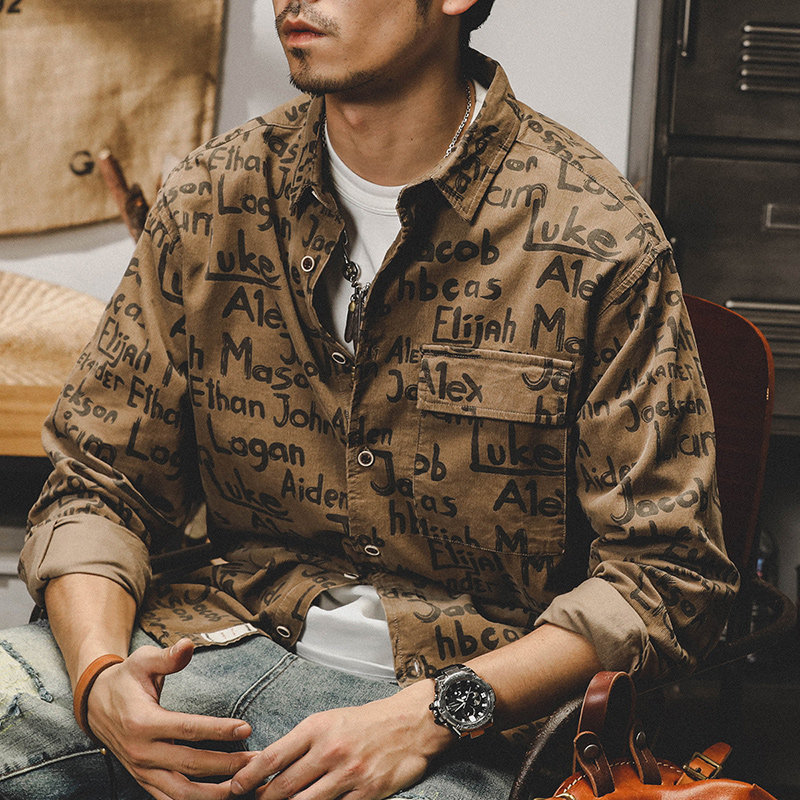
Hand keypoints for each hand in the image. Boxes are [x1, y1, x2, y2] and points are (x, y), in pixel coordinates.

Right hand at [87, 638, 255, 799]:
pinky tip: (218, 795)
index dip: (218, 730)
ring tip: (242, 784)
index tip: (246, 729)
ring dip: (213, 792)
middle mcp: (141, 751)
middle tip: (255, 760)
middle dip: (226, 765)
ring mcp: (141, 770)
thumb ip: (168, 656)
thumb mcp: (143, 660)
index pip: (187, 729)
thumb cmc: (125, 679)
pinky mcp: (142, 779)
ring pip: (180, 792)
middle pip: (190, 764)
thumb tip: (188, 645)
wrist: (94, 703)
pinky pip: (169, 799)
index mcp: (142, 722)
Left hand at [229, 679, 452, 799]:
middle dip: (262, 799)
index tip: (233, 787)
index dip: (248, 776)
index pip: (273, 757)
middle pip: (283, 786)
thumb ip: (303, 742)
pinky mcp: (366, 793)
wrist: (410, 723)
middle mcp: (329, 751)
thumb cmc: (366, 721)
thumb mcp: (331, 721)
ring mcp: (348, 775)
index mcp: (317, 728)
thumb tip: (270, 764)